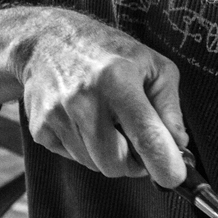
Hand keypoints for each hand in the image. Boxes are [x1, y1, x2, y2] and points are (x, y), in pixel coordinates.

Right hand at [19, 9, 188, 185]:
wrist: (47, 40)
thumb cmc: (108, 53)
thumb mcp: (152, 65)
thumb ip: (170, 106)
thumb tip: (178, 146)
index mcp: (117, 80)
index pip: (145, 135)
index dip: (163, 164)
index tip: (174, 177)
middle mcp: (84, 99)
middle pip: (116, 163)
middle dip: (133, 163)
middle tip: (137, 142)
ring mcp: (57, 116)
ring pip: (95, 165)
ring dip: (109, 154)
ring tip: (108, 123)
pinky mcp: (40, 129)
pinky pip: (73, 159)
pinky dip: (86, 149)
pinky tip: (84, 122)